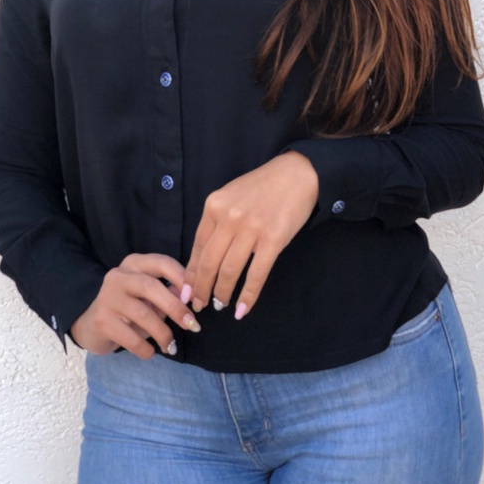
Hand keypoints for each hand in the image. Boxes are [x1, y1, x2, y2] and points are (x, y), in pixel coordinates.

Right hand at [70, 252, 200, 359]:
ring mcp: (108, 297)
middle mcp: (119, 276)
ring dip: (163, 333)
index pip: (162, 262)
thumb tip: (191, 295)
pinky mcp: (102, 320)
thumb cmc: (128, 308)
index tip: (196, 298)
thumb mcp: (149, 296)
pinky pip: (131, 337)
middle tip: (192, 325)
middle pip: (152, 287)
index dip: (182, 278)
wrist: (90, 324)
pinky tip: (151, 352)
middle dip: (175, 307)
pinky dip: (146, 348)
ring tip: (170, 346)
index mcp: (135, 264)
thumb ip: (169, 291)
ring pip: (143, 314)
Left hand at [184, 151, 318, 320]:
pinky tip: (242, 309)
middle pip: (209, 263)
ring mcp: (251, 228)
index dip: (191, 274)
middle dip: (202, 289)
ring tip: (220, 306)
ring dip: (222, 294)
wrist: (297, 174)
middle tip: (199, 306)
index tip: (186, 292)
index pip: (198, 247)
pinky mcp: (273, 239)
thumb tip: (204, 259)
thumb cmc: (263, 187)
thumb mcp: (231, 196)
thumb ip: (217, 222)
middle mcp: (229, 217)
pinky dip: (248, 296)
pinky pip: (256, 274)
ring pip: (229, 271)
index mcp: (214, 206)